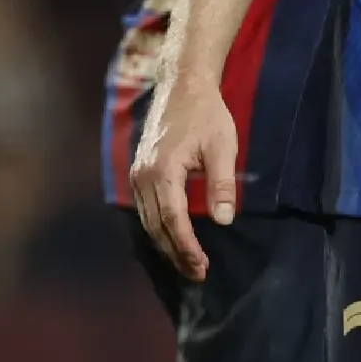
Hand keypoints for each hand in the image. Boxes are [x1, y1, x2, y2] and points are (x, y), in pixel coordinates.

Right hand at [130, 74, 238, 280]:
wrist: (182, 87)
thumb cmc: (207, 115)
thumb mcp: (223, 147)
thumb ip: (222, 184)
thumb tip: (224, 220)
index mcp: (163, 172)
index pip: (173, 221)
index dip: (186, 248)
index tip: (201, 267)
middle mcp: (142, 178)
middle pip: (156, 227)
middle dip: (176, 253)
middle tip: (196, 274)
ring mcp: (136, 176)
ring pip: (147, 221)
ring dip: (165, 245)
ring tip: (187, 263)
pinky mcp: (138, 173)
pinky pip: (145, 209)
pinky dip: (158, 228)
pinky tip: (172, 239)